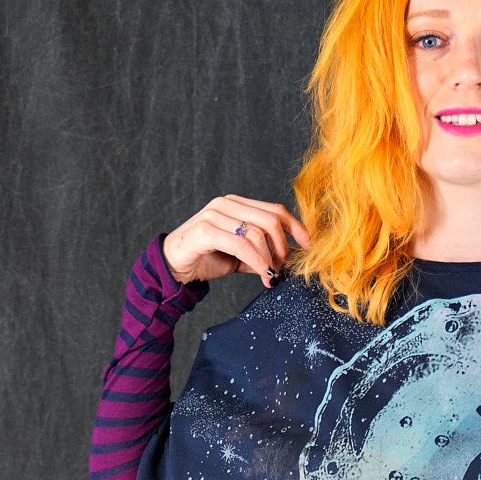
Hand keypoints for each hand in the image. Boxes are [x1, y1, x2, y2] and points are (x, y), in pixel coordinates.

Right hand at [162, 194, 309, 290]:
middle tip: (280, 270)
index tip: (307, 246)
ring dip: (269, 259)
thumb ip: (259, 253)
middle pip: (271, 220)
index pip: (275, 210)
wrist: (173, 266)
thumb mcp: (239, 256)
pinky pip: (241, 244)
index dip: (295, 227)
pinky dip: (256, 261)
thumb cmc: (204, 258)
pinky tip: (261, 274)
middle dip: (282, 249)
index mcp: (237, 204)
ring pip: (257, 233)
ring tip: (269, 276)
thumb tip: (284, 262)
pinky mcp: (205, 230)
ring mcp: (214, 214)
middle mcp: (226, 204)